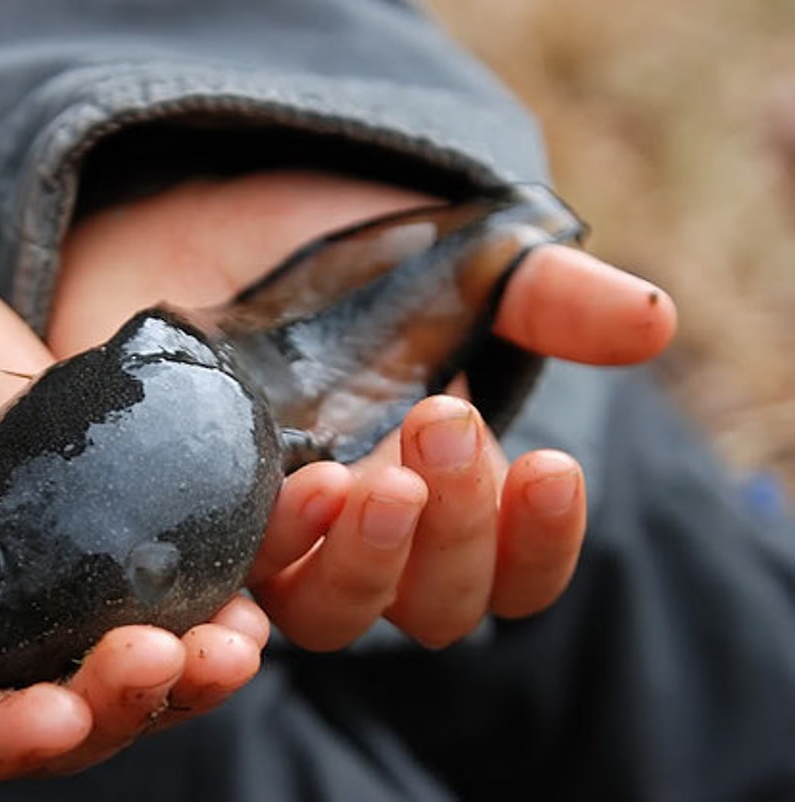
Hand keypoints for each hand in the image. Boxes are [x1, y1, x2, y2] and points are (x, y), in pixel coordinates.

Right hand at [0, 236, 266, 778]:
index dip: (4, 741)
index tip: (63, 714)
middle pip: (62, 699)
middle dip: (131, 698)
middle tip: (194, 656)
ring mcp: (36, 552)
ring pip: (123, 635)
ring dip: (192, 651)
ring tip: (246, 631)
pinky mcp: (87, 489)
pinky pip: (158, 543)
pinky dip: (213, 558)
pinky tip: (264, 541)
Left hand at [50, 169, 676, 649]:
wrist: (215, 235)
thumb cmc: (352, 271)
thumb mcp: (462, 269)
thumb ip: (549, 300)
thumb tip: (653, 322)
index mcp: (443, 501)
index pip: (514, 575)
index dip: (542, 541)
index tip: (553, 467)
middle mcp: (366, 542)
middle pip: (432, 605)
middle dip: (455, 525)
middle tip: (444, 420)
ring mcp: (279, 544)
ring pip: (335, 616)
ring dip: (367, 559)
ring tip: (371, 480)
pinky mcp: (199, 524)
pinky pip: (231, 583)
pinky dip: (269, 552)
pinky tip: (291, 488)